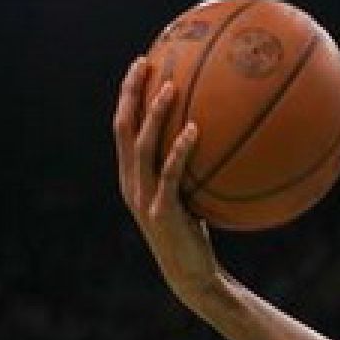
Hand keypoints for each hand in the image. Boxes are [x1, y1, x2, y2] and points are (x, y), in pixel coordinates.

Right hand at [112, 56, 224, 309]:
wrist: (192, 277)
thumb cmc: (195, 235)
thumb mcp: (191, 195)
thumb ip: (193, 167)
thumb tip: (217, 134)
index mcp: (132, 176)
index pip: (122, 126)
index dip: (127, 94)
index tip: (141, 63)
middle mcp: (131, 182)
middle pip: (122, 128)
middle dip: (131, 93)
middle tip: (145, 62)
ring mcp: (143, 198)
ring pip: (141, 146)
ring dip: (155, 114)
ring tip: (171, 86)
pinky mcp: (162, 213)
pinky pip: (170, 174)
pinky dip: (180, 150)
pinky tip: (195, 129)